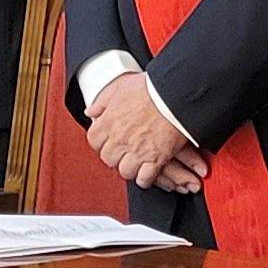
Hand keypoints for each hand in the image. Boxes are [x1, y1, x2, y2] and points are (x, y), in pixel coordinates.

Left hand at [86, 73, 206, 191]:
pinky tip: (147, 174)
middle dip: (115, 157)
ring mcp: (137, 150)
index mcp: (109, 121)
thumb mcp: (121, 87)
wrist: (176, 95)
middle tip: (123, 153)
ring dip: (130, 168)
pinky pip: (144, 178)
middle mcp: (120, 138)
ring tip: (136, 164)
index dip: (101, 143)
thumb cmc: (152, 89)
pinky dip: (145, 179)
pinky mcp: (155, 159)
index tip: (107, 142)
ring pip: (125, 171)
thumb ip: (103, 101)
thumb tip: (90, 111)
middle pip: (108, 158)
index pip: (94, 141)